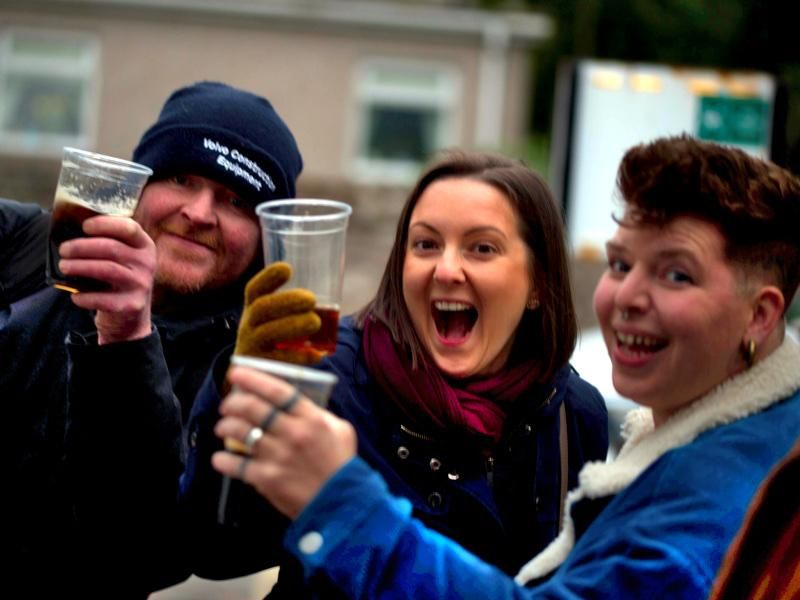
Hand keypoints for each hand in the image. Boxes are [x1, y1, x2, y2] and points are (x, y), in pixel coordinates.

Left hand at [59, 215, 155, 344]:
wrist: (130, 315)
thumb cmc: (118, 278)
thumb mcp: (122, 257)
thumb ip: (107, 242)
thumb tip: (71, 228)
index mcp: (145, 246)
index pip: (129, 228)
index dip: (105, 224)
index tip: (84, 226)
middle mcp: (147, 263)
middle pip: (112, 248)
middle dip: (82, 247)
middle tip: (63, 250)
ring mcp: (141, 284)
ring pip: (107, 269)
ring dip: (80, 267)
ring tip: (63, 266)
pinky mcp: (132, 305)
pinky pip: (103, 298)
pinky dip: (84, 296)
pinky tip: (74, 295)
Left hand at [212, 365, 355, 518]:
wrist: (342, 502)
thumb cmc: (342, 464)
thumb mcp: (341, 430)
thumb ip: (321, 414)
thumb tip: (301, 405)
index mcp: (311, 418)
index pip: (278, 391)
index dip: (253, 379)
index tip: (236, 373)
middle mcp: (293, 433)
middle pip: (253, 408)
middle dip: (233, 403)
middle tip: (226, 405)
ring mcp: (278, 456)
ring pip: (241, 433)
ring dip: (225, 427)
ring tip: (222, 427)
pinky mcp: (267, 479)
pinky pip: (238, 465)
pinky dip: (224, 460)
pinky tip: (219, 458)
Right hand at [235, 262, 321, 364]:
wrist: (254, 374)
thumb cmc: (273, 338)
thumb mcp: (273, 319)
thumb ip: (294, 307)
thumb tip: (333, 296)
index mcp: (253, 309)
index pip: (255, 289)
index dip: (268, 277)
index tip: (287, 268)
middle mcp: (248, 325)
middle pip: (261, 308)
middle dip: (287, 300)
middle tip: (312, 299)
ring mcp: (252, 347)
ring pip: (267, 333)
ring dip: (293, 325)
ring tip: (316, 322)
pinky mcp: (261, 368)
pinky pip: (278, 361)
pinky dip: (299, 356)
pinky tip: (317, 353)